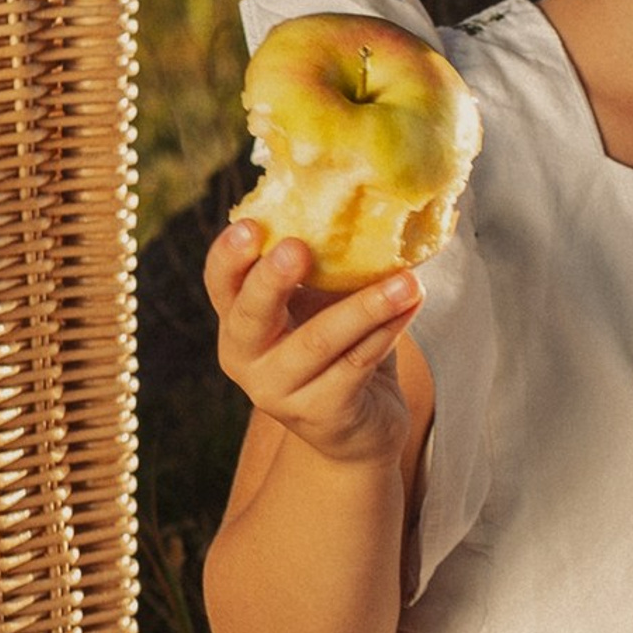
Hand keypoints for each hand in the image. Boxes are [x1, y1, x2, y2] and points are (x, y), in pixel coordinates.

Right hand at [207, 218, 417, 470]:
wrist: (360, 430)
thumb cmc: (338, 352)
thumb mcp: (318, 307)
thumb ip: (322, 270)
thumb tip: (359, 202)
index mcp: (238, 322)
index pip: (220, 284)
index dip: (228, 256)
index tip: (248, 225)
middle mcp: (245, 359)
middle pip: (250, 316)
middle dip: (272, 280)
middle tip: (297, 249)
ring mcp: (279, 392)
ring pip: (318, 341)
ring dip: (365, 306)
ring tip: (406, 280)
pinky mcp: (320, 415)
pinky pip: (356, 365)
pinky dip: (387, 331)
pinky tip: (411, 304)